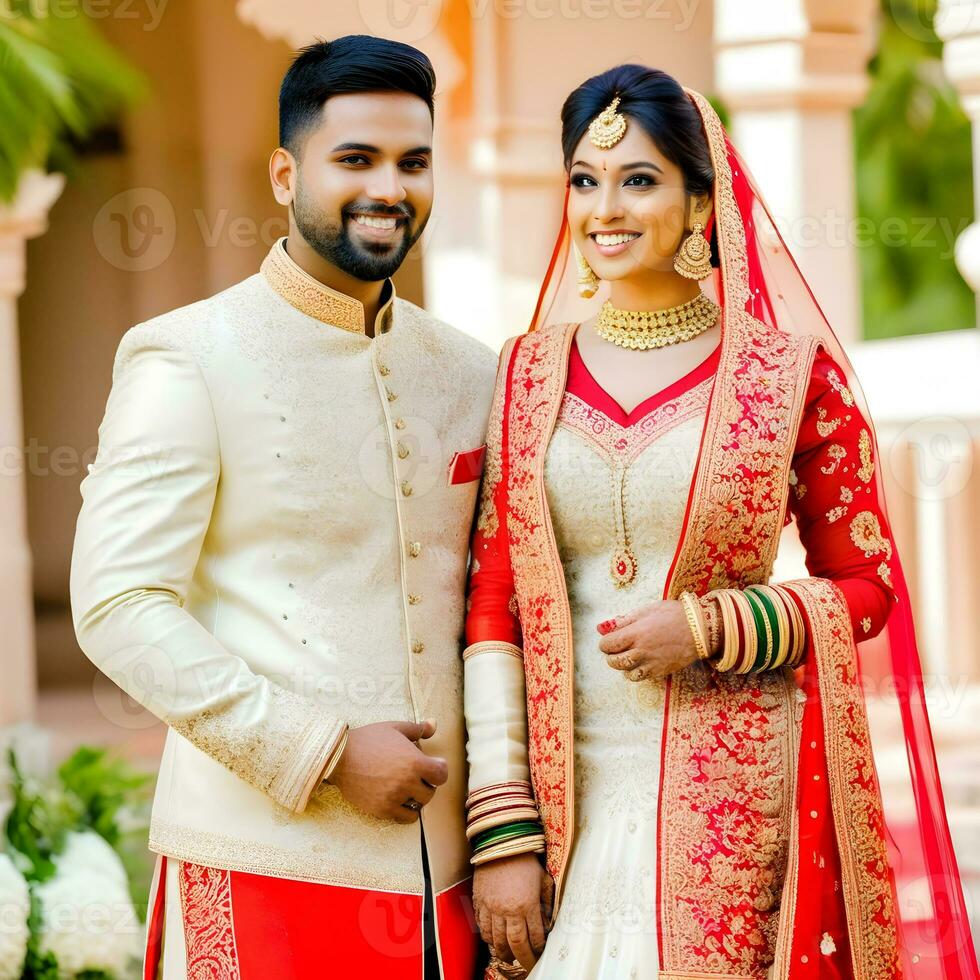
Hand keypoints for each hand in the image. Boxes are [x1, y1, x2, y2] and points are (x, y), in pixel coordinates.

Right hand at [327, 719, 447, 822]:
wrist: (339, 757)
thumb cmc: (369, 739)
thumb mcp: (395, 728)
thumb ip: (417, 728)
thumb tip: (434, 724)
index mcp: (414, 762)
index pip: (441, 774)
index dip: (439, 769)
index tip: (433, 765)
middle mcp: (407, 782)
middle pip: (431, 791)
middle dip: (427, 782)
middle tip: (416, 775)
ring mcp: (395, 798)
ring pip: (420, 805)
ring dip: (417, 796)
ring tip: (407, 786)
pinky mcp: (382, 809)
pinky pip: (406, 818)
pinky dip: (407, 810)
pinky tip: (400, 799)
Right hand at [473, 853, 553, 972]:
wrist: (502, 842)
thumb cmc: (524, 859)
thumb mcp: (543, 879)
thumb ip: (546, 902)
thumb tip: (547, 921)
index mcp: (527, 904)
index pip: (534, 937)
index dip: (538, 949)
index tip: (539, 953)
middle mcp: (508, 909)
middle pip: (515, 944)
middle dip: (522, 958)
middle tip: (526, 964)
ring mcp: (492, 907)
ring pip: (496, 939)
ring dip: (503, 951)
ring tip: (508, 956)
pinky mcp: (479, 901)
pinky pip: (481, 926)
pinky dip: (487, 936)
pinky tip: (492, 939)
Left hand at [597, 600, 698, 681]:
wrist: (700, 629)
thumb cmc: (675, 615)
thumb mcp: (647, 610)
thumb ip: (624, 620)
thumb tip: (602, 626)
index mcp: (636, 633)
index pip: (608, 644)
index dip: (605, 643)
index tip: (609, 640)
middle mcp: (640, 651)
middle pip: (614, 661)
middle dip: (611, 655)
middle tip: (615, 650)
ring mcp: (650, 663)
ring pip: (625, 672)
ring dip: (622, 666)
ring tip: (627, 657)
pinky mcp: (660, 671)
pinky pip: (640, 678)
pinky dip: (635, 673)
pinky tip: (639, 664)